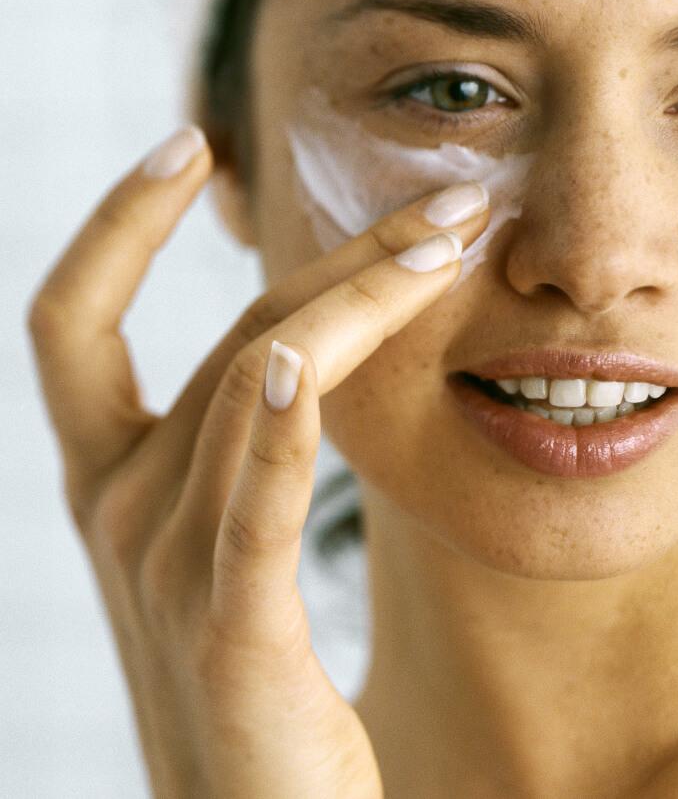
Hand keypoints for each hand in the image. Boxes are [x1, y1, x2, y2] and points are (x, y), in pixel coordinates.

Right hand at [26, 125, 490, 796]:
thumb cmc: (253, 691)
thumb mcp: (225, 555)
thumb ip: (243, 462)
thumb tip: (298, 362)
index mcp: (111, 486)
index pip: (71, 319)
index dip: (117, 223)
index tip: (190, 143)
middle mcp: (119, 510)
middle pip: (230, 332)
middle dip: (343, 253)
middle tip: (448, 204)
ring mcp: (168, 569)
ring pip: (259, 384)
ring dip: (357, 302)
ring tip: (449, 245)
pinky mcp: (234, 630)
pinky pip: (257, 503)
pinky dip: (282, 424)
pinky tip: (317, 359)